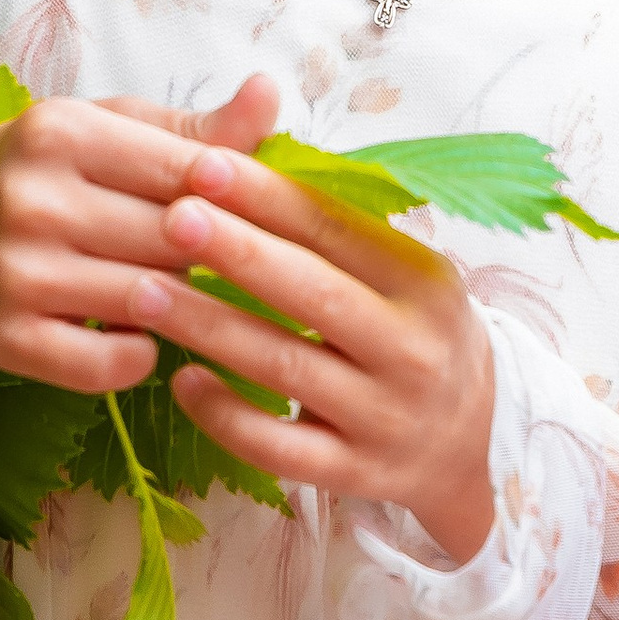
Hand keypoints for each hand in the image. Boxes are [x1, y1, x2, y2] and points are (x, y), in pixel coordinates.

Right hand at [0, 72, 282, 484]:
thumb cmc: (47, 178)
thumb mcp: (108, 132)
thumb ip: (195, 127)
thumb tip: (270, 92)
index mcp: (58, 130)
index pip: (187, 170)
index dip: (236, 200)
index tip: (259, 217)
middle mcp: (28, 198)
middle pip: (175, 239)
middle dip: (213, 255)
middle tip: (230, 262)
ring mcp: (12, 271)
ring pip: (151, 301)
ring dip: (184, 307)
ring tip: (189, 295)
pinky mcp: (4, 336)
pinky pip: (112, 364)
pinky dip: (140, 357)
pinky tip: (140, 336)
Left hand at [128, 148, 497, 566]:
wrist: (474, 442)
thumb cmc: (415, 332)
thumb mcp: (405, 273)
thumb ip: (338, 225)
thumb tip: (252, 145)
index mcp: (423, 283)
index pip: (338, 230)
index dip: (269, 197)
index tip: (205, 164)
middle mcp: (410, 349)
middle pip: (314, 295)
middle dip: (238, 252)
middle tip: (171, 217)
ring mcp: (383, 417)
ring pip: (286, 369)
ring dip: (211, 328)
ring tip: (145, 292)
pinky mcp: (354, 474)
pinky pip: (279, 447)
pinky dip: (226, 415)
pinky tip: (180, 380)